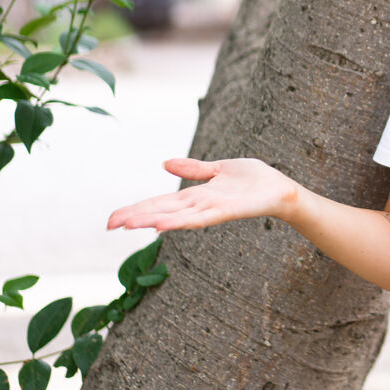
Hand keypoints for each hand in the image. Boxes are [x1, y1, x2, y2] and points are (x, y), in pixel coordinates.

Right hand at [106, 157, 302, 231]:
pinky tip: (163, 225)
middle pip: (162, 212)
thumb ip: (194, 169)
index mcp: (196, 196)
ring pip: (176, 217)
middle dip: (136, 217)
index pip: (160, 203)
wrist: (281, 188)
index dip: (137, 209)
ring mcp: (213, 210)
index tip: (113, 218)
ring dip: (152, 220)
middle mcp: (200, 206)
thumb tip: (164, 164)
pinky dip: (182, 221)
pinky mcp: (228, 211)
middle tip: (109, 225)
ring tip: (128, 225)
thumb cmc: (254, 180)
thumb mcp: (219, 168)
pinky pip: (201, 218)